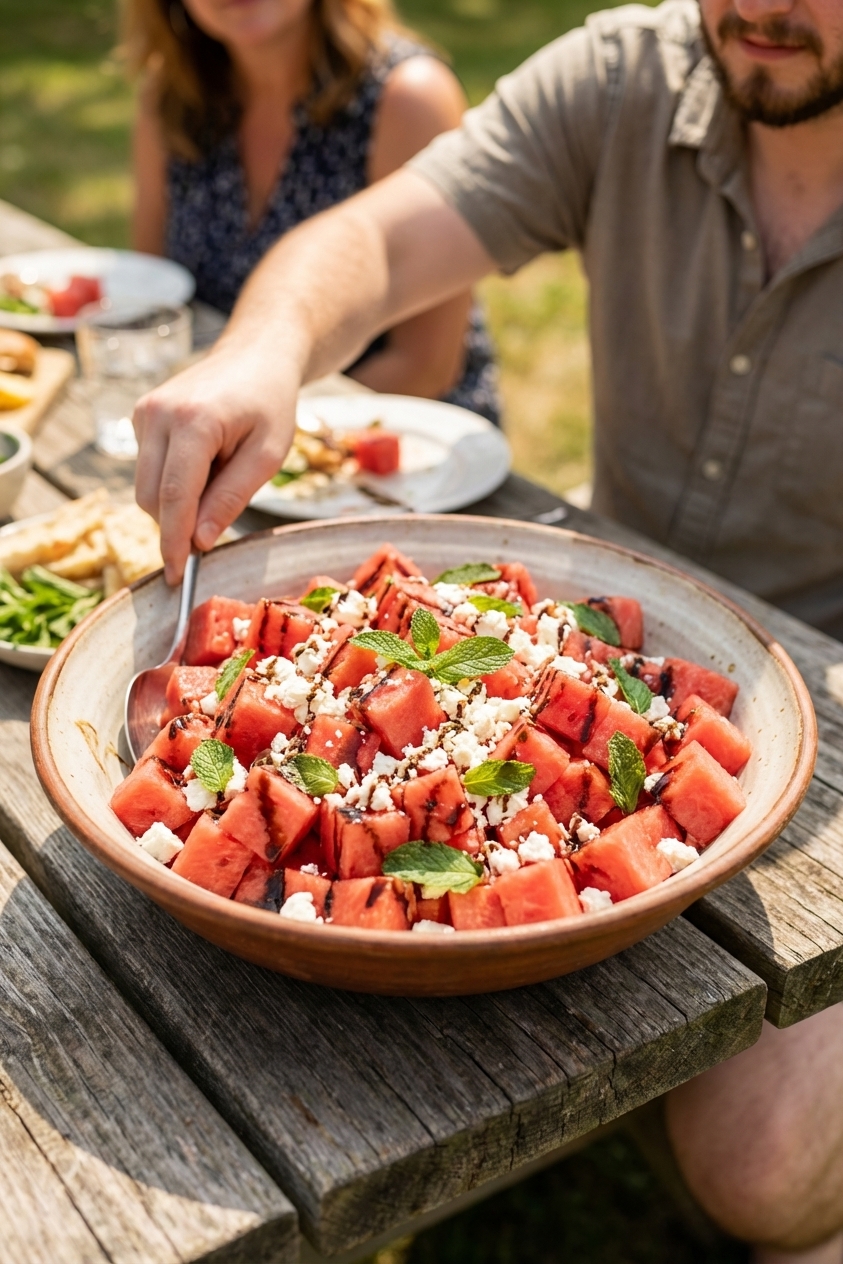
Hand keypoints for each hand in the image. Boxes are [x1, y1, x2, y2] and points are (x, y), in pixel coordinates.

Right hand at [133, 344, 297, 582]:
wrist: (255, 356)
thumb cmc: (270, 404)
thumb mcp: (267, 457)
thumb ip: (231, 498)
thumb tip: (198, 541)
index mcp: (194, 421)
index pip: (175, 496)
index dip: (174, 542)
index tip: (176, 576)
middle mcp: (158, 414)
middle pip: (152, 497)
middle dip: (178, 523)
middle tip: (218, 520)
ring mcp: (143, 413)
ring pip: (145, 488)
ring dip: (178, 501)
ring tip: (219, 474)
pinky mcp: (140, 417)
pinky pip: (148, 470)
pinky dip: (174, 481)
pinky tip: (204, 461)